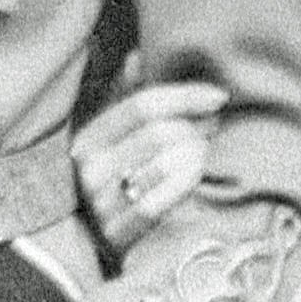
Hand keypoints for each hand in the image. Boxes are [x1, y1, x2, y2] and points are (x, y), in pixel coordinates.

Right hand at [73, 76, 223, 251]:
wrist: (81, 245)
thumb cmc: (105, 179)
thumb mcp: (106, 138)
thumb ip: (121, 98)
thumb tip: (137, 56)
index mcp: (87, 138)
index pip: (143, 105)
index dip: (186, 96)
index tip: (218, 96)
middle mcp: (89, 170)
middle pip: (159, 134)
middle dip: (197, 126)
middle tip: (214, 126)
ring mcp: (101, 205)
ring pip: (164, 166)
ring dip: (197, 153)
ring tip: (206, 149)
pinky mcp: (116, 236)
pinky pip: (158, 203)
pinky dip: (185, 184)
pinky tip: (198, 174)